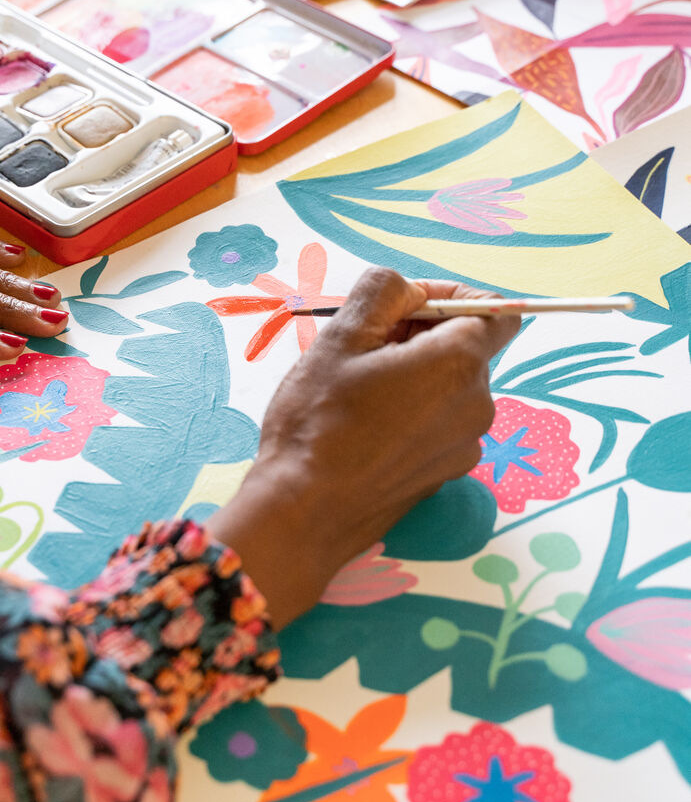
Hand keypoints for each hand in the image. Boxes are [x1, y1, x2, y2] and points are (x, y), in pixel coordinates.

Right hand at [207, 268, 519, 628]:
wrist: (305, 512)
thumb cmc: (317, 422)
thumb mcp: (339, 338)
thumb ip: (383, 291)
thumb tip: (410, 289)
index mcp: (458, 363)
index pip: (495, 310)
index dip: (454, 298)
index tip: (407, 306)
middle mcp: (477, 404)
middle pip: (467, 349)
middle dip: (423, 337)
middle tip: (365, 347)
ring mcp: (466, 445)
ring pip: (451, 387)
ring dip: (416, 375)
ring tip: (360, 391)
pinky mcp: (447, 473)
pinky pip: (441, 423)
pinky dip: (415, 412)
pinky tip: (367, 426)